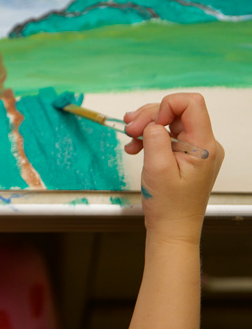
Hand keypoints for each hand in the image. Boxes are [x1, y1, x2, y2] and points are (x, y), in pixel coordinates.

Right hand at [124, 93, 223, 244]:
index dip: (167, 105)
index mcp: (204, 145)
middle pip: (176, 110)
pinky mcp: (183, 153)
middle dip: (150, 116)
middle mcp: (203, 143)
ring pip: (168, 120)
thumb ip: (155, 138)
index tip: (150, 123)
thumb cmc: (168, 206)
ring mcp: (193, 148)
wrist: (171, 229)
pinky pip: (165, 134)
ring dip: (145, 125)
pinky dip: (147, 136)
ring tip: (129, 136)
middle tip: (129, 129)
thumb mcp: (158, 169)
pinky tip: (134, 146)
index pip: (191, 103)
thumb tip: (151, 122)